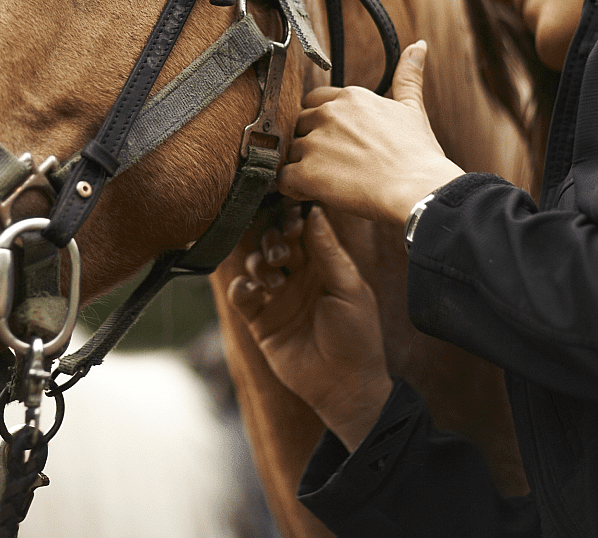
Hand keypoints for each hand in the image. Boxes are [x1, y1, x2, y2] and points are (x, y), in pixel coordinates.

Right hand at [229, 207, 391, 449]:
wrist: (344, 386)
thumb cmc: (357, 335)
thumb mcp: (349, 289)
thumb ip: (328, 252)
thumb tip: (315, 211)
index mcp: (322, 264)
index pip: (302, 230)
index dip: (294, 220)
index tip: (293, 217)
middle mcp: (297, 276)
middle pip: (274, 241)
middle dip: (273, 238)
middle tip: (282, 252)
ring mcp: (277, 296)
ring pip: (255, 263)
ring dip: (259, 262)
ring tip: (273, 278)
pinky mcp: (260, 320)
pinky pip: (240, 295)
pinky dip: (241, 288)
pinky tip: (253, 292)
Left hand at [279, 41, 463, 225]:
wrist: (419, 189)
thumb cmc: (417, 155)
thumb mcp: (413, 108)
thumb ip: (408, 75)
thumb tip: (418, 45)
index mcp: (349, 97)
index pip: (316, 102)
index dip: (324, 125)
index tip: (339, 141)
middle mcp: (328, 114)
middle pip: (300, 126)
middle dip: (312, 143)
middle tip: (335, 163)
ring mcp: (315, 142)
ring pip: (292, 152)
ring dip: (304, 167)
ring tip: (330, 181)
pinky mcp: (307, 172)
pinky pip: (283, 178)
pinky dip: (294, 188)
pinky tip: (314, 192)